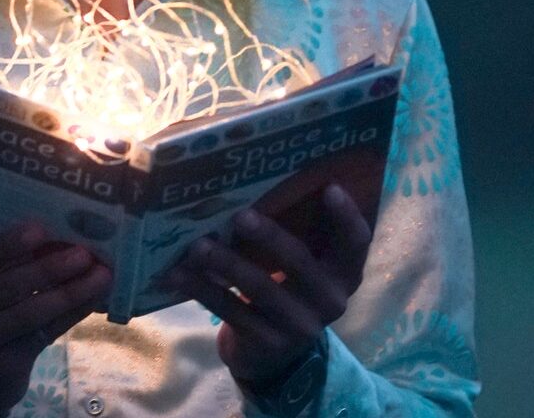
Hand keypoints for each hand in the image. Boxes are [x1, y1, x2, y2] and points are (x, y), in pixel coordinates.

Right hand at [0, 222, 111, 417]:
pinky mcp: (2, 367)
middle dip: (50, 267)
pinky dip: (72, 312)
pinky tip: (93, 298)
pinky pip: (45, 333)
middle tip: (84, 253)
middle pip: (7, 286)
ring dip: (70, 291)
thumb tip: (58, 235)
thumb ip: (4, 266)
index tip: (41, 229)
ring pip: (30, 312)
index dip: (8, 244)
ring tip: (100, 274)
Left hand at [163, 184, 372, 383]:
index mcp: (345, 274)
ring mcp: (299, 326)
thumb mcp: (302, 267)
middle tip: (241, 215)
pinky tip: (177, 274)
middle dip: (270, 237)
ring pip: (261, 289)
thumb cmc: (286, 288)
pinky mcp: (266, 343)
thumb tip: (260, 178)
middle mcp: (330, 301)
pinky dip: (202, 289)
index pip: (356, 243)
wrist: (271, 356)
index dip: (346, 217)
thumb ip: (298, 234)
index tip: (330, 187)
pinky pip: (231, 311)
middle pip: (301, 264)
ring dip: (227, 264)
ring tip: (198, 245)